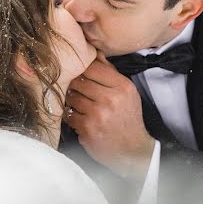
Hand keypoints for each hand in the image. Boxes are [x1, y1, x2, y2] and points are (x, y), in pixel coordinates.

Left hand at [65, 52, 154, 182]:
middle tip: (78, 91)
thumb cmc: (128, 118)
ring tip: (81, 106)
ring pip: (71, 97)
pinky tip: (81, 119)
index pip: (93, 67)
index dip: (83, 69)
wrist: (133, 150)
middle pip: (78, 81)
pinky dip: (72, 117)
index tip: (81, 74)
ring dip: (72, 101)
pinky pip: (69, 115)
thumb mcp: (127, 93)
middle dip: (75, 85)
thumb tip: (95, 53)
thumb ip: (110, 73)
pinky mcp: (87, 129)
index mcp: (122, 86)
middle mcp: (110, 99)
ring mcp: (97, 114)